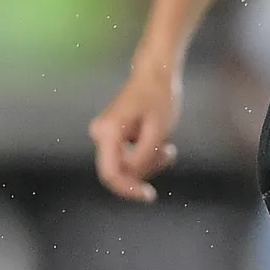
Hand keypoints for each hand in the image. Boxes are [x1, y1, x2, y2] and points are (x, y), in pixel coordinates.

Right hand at [89, 65, 181, 200]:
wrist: (155, 74)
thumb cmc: (159, 98)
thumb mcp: (158, 132)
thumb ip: (144, 158)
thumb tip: (132, 178)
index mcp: (108, 132)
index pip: (111, 174)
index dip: (128, 190)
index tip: (150, 195)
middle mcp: (100, 134)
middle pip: (121, 172)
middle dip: (147, 170)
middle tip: (169, 152)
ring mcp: (104, 136)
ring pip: (127, 167)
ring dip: (150, 163)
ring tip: (168, 146)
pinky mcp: (112, 137)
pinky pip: (129, 159)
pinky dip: (147, 157)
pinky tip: (161, 144)